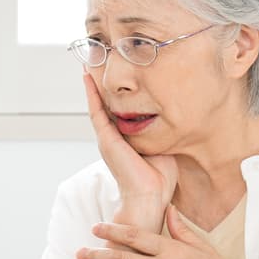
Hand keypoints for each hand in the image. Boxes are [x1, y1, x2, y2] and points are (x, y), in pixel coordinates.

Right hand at [83, 72, 176, 231]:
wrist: (150, 196)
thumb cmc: (160, 177)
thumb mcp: (162, 146)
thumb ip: (160, 130)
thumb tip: (170, 114)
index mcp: (125, 140)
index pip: (117, 111)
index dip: (113, 94)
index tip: (113, 76)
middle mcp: (113, 137)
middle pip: (104, 105)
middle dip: (99, 85)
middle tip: (94, 61)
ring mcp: (107, 138)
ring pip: (96, 105)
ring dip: (92, 85)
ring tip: (87, 64)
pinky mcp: (106, 139)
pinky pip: (96, 111)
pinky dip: (91, 94)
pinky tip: (88, 78)